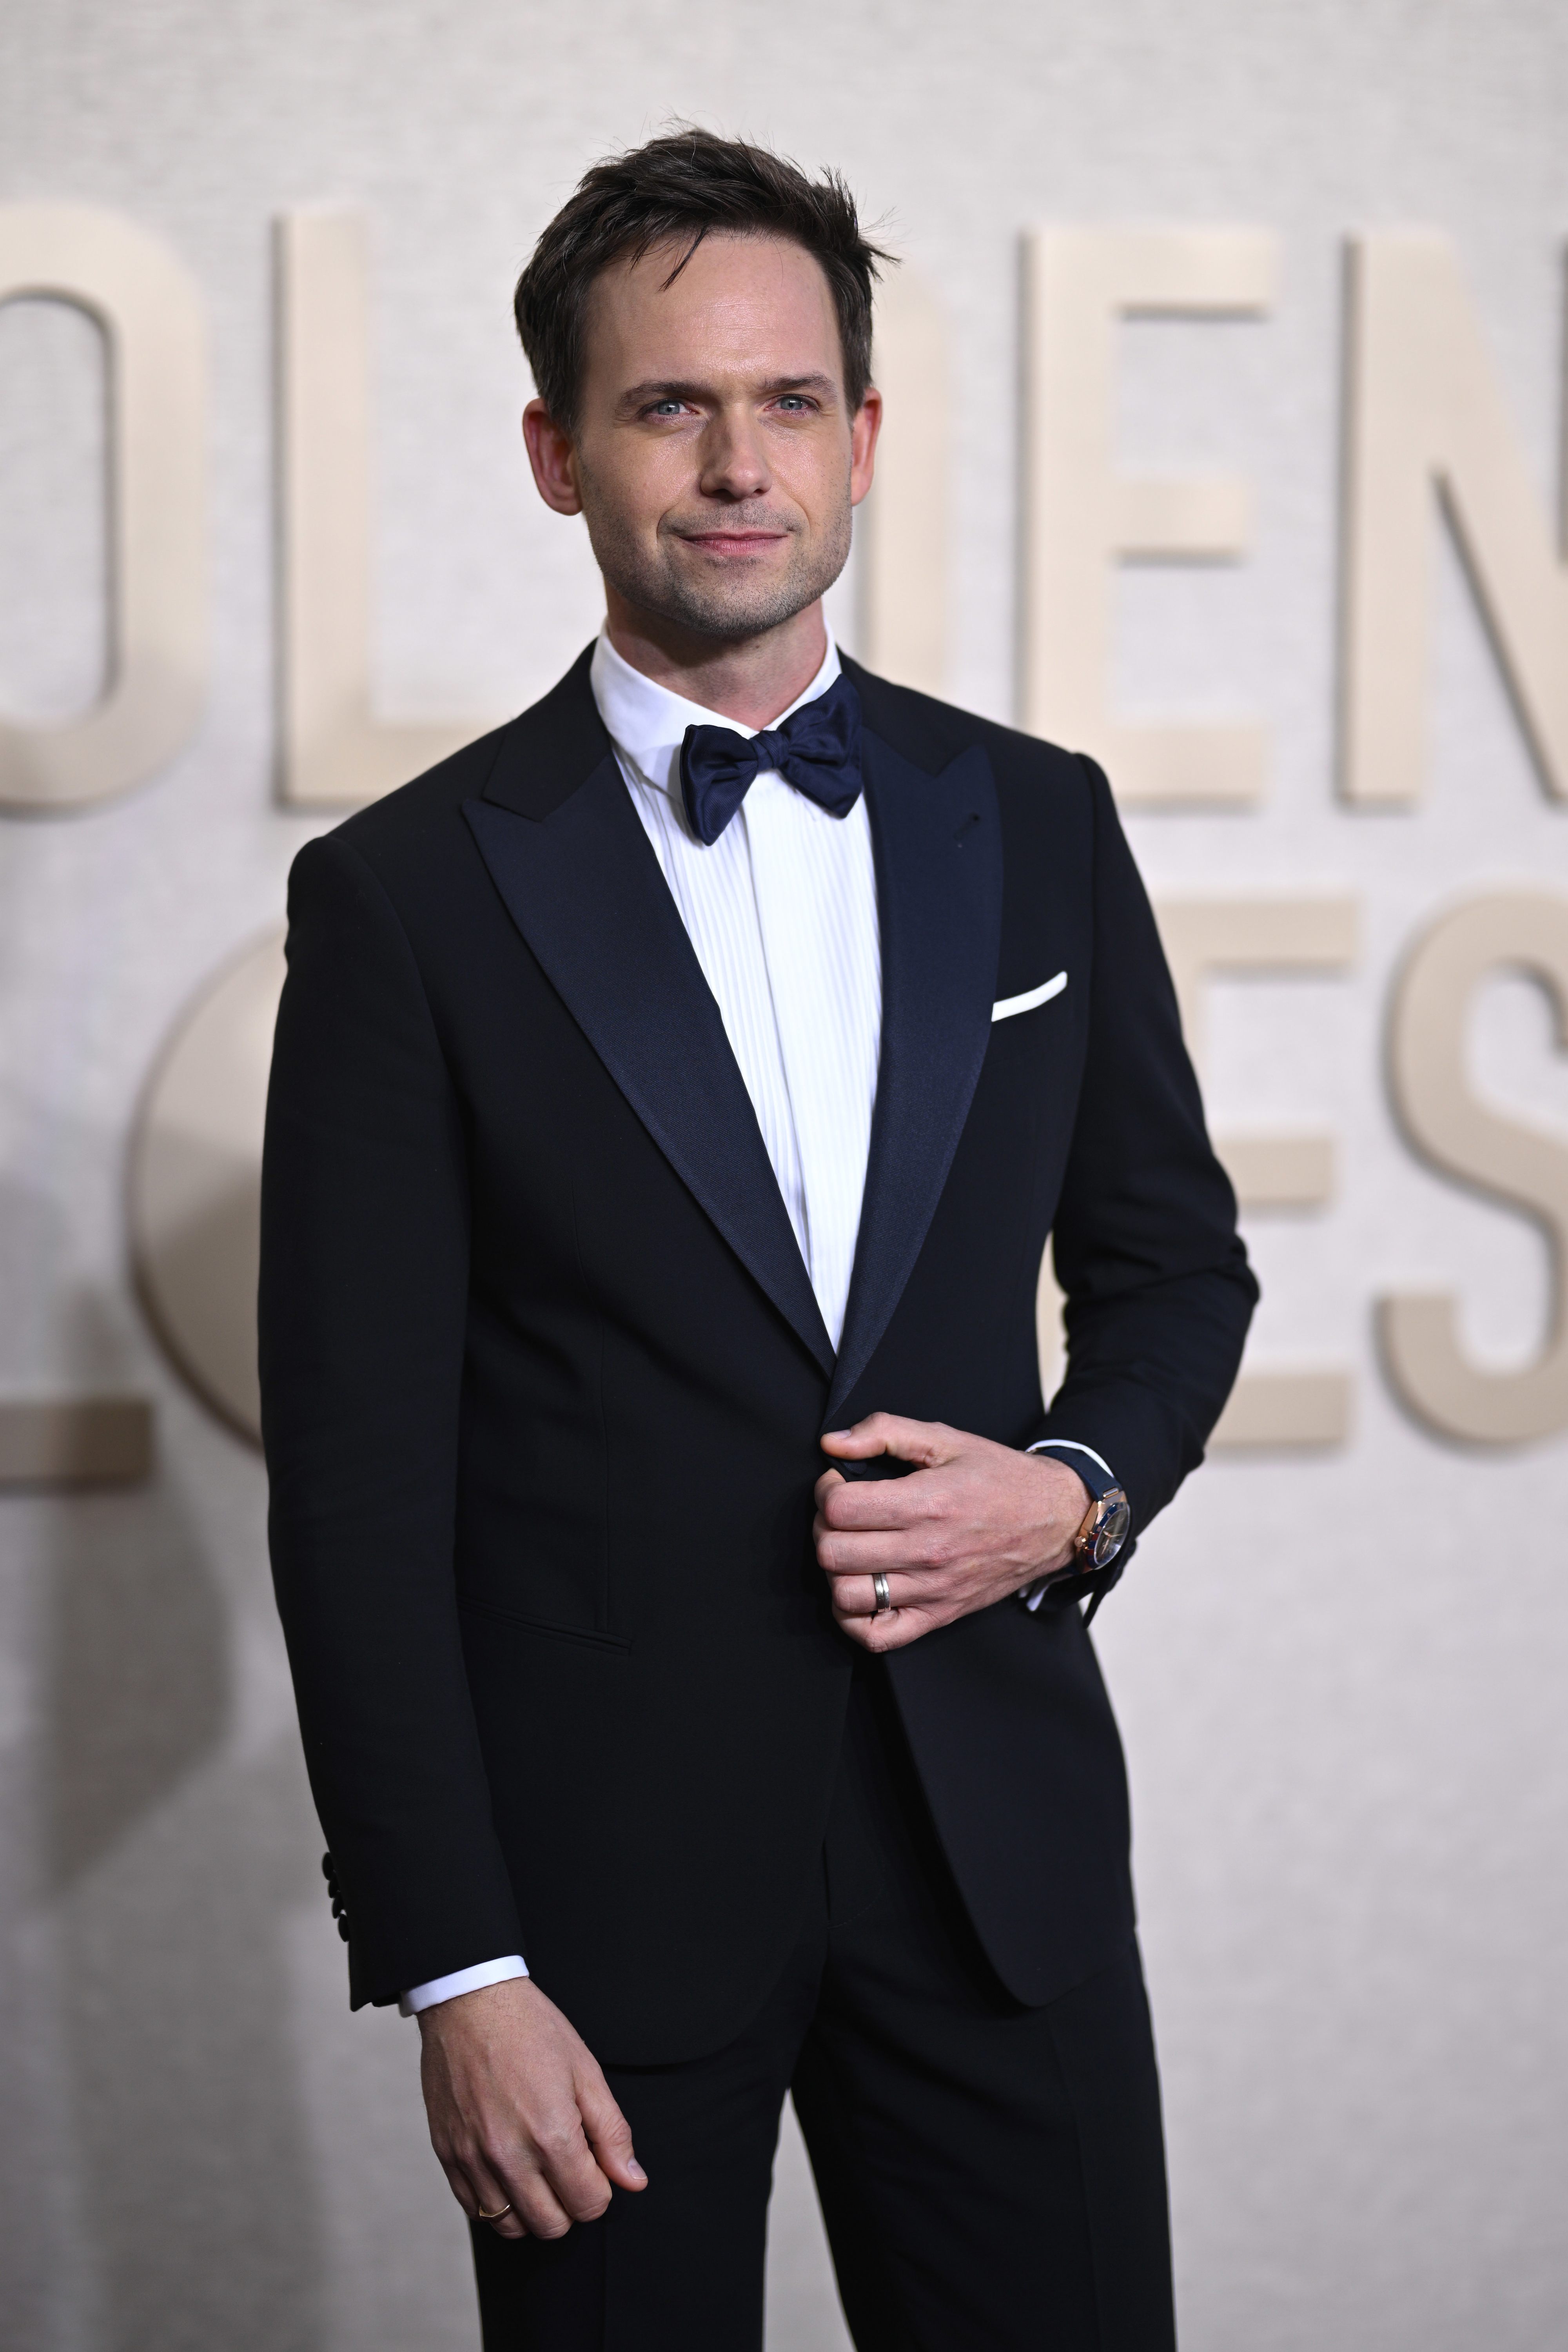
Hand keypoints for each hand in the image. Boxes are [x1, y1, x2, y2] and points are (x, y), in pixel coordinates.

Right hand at [417, 1975, 645, 2239]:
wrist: (470, 2002)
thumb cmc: (532, 2030)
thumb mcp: (586, 2072)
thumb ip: (612, 2133)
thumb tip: (633, 2180)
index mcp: (552, 2135)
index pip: (588, 2204)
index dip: (600, 2188)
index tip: (594, 2164)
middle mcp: (509, 2155)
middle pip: (551, 2225)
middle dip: (570, 2205)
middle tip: (569, 2168)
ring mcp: (473, 2159)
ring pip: (510, 2225)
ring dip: (532, 2209)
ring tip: (538, 2171)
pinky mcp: (447, 2155)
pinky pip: (474, 2208)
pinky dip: (496, 2201)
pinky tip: (508, 2170)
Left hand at [813, 1413, 1090, 1653]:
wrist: (1055, 1518)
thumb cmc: (999, 1477)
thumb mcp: (945, 1438)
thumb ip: (884, 1431)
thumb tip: (831, 1443)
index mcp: (927, 1503)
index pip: (840, 1509)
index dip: (826, 1491)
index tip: (838, 1483)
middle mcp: (927, 1551)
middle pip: (833, 1554)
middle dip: (824, 1528)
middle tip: (842, 1515)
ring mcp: (932, 1590)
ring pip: (847, 1596)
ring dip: (836, 1571)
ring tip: (852, 1548)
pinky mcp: (939, 1615)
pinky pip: (877, 1637)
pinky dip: (854, 1618)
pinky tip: (861, 1588)